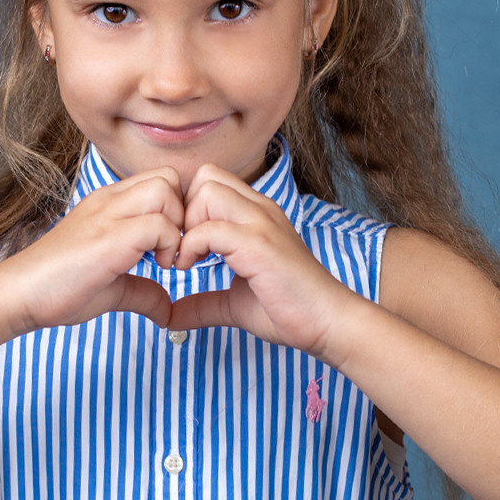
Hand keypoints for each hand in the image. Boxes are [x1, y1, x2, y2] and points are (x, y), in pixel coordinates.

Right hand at [2, 167, 183, 332]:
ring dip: (177, 225)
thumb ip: (143, 292)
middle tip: (174, 249)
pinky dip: (169, 245)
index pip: (161, 180)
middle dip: (184, 212)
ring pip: (167, 190)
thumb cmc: (58, 289)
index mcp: (109, 204)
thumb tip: (168, 311)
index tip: (172, 247)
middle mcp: (109, 200)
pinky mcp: (108, 236)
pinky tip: (157, 268)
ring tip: (164, 258)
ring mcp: (107, 214)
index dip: (178, 211)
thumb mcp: (113, 289)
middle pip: (170, 176)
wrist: (19, 295)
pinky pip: (159, 223)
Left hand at [168, 164, 353, 355]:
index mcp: (256, 215)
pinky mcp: (259, 244)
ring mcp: (261, 223)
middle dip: (183, 209)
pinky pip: (210, 228)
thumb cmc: (289, 311)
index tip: (182, 244)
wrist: (328, 323)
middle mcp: (260, 210)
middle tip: (181, 247)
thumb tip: (170, 317)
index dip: (186, 207)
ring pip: (206, 191)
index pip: (210, 179)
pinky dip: (191, 247)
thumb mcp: (234, 303)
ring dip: (187, 224)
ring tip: (187, 259)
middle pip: (204, 176)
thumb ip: (203, 303)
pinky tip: (190, 269)